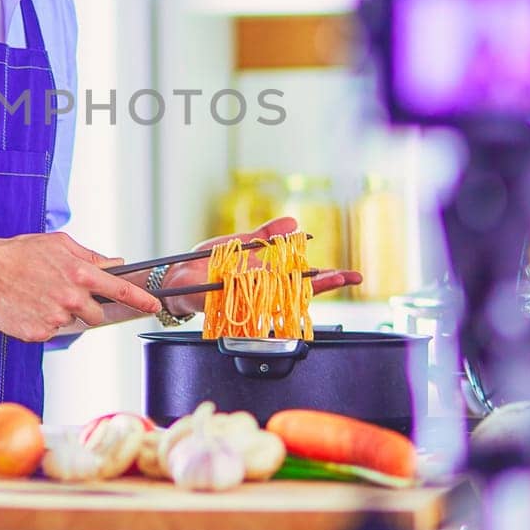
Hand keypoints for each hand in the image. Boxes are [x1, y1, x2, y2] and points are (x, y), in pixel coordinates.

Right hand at [0, 231, 160, 341]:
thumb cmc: (21, 253)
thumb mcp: (59, 244)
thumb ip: (90, 256)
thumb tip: (115, 263)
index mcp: (80, 274)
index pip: (121, 290)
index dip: (142, 299)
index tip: (155, 306)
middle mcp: (72, 298)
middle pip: (97, 314)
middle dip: (86, 306)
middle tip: (63, 292)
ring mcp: (55, 317)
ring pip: (71, 322)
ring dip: (61, 312)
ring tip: (39, 295)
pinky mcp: (39, 333)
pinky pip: (50, 331)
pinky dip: (42, 321)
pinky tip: (28, 306)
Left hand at [157, 216, 363, 316]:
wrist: (178, 275)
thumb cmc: (209, 263)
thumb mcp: (240, 243)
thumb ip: (266, 234)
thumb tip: (295, 223)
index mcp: (267, 276)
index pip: (303, 278)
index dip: (328, 277)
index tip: (350, 275)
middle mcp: (264, 291)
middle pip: (301, 291)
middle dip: (326, 284)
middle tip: (347, 277)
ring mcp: (252, 300)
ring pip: (284, 298)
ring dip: (307, 289)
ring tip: (328, 280)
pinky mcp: (234, 305)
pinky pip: (256, 302)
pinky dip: (271, 294)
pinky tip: (292, 286)